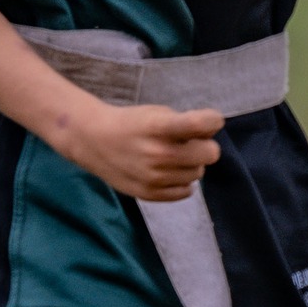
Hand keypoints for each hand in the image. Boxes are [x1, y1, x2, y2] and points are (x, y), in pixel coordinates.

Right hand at [66, 99, 223, 202]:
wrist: (94, 141)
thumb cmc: (131, 124)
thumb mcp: (156, 113)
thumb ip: (186, 123)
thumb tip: (213, 135)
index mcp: (158, 127)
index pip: (200, 124)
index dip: (214, 120)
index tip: (211, 120)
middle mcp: (157, 154)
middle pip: (210, 154)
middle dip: (205, 146)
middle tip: (191, 142)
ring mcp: (154, 177)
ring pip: (198, 173)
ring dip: (191, 164)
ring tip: (173, 156)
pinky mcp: (149, 193)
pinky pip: (186, 191)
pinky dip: (182, 181)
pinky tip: (169, 171)